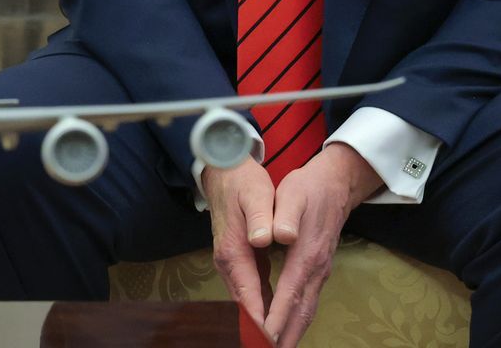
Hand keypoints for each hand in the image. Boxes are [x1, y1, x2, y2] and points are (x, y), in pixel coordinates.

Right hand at [198, 158, 276, 329]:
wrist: (223, 171)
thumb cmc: (242, 182)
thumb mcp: (256, 194)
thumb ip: (261, 217)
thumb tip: (264, 239)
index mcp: (234, 250)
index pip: (248, 294)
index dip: (260, 319)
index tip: (271, 339)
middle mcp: (229, 262)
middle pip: (245, 304)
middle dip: (260, 329)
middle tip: (276, 347)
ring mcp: (232, 262)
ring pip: (247, 300)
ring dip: (261, 322)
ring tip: (277, 341)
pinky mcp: (239, 259)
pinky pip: (251, 290)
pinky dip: (261, 307)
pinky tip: (274, 319)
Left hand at [262, 143, 382, 347]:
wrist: (336, 184)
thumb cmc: (308, 189)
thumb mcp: (292, 194)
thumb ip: (286, 216)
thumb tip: (280, 235)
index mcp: (306, 254)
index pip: (289, 293)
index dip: (276, 316)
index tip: (264, 336)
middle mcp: (316, 269)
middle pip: (301, 311)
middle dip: (284, 335)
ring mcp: (320, 272)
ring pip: (306, 311)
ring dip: (292, 333)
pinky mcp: (319, 271)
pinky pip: (308, 303)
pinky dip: (297, 321)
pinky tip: (286, 330)